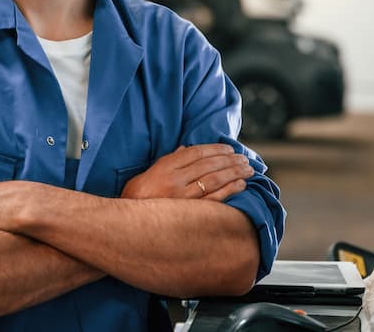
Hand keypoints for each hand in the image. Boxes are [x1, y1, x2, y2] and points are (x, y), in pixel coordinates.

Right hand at [121, 144, 253, 200]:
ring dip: (234, 173)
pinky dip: (230, 190)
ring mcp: (182, 197)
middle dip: (230, 160)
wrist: (125, 225)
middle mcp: (174, 179)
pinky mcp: (188, 213)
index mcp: (164, 167)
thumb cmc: (136, 198)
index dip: (215, 149)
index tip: (229, 149)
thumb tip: (185, 149)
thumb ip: (168, 161)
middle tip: (244, 158)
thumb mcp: (148, 173)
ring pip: (214, 180)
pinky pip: (214, 199)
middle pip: (209, 165)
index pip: (196, 153)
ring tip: (248, 170)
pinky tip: (241, 185)